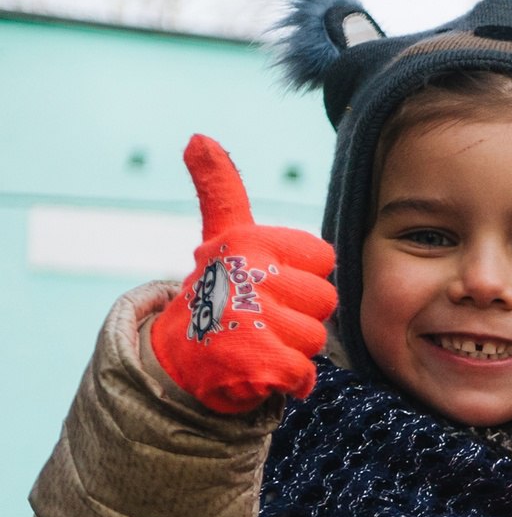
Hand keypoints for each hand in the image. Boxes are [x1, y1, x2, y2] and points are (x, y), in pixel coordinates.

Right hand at [148, 135, 338, 413]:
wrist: (180, 358)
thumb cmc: (217, 290)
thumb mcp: (223, 234)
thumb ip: (220, 187)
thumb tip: (198, 136)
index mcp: (249, 241)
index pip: (323, 258)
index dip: (303, 275)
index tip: (269, 280)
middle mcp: (250, 274)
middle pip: (325, 300)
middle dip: (301, 314)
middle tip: (262, 315)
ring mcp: (254, 318)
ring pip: (316, 338)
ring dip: (293, 348)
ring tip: (257, 340)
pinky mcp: (259, 361)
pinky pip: (305, 373)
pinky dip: (289, 380)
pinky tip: (260, 368)